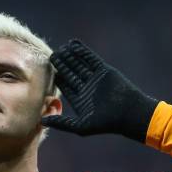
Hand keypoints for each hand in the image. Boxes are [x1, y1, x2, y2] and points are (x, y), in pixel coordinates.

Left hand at [42, 39, 157, 141]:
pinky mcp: (104, 71)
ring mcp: (96, 79)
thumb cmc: (106, 123)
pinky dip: (82, 51)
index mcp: (81, 100)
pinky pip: (91, 59)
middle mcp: (88, 88)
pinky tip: (73, 44)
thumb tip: (43, 122)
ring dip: (70, 56)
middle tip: (52, 56)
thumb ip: (62, 123)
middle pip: (71, 73)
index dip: (57, 78)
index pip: (66, 86)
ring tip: (61, 49)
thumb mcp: (80, 126)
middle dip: (62, 65)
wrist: (128, 113)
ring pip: (80, 64)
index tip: (47, 70)